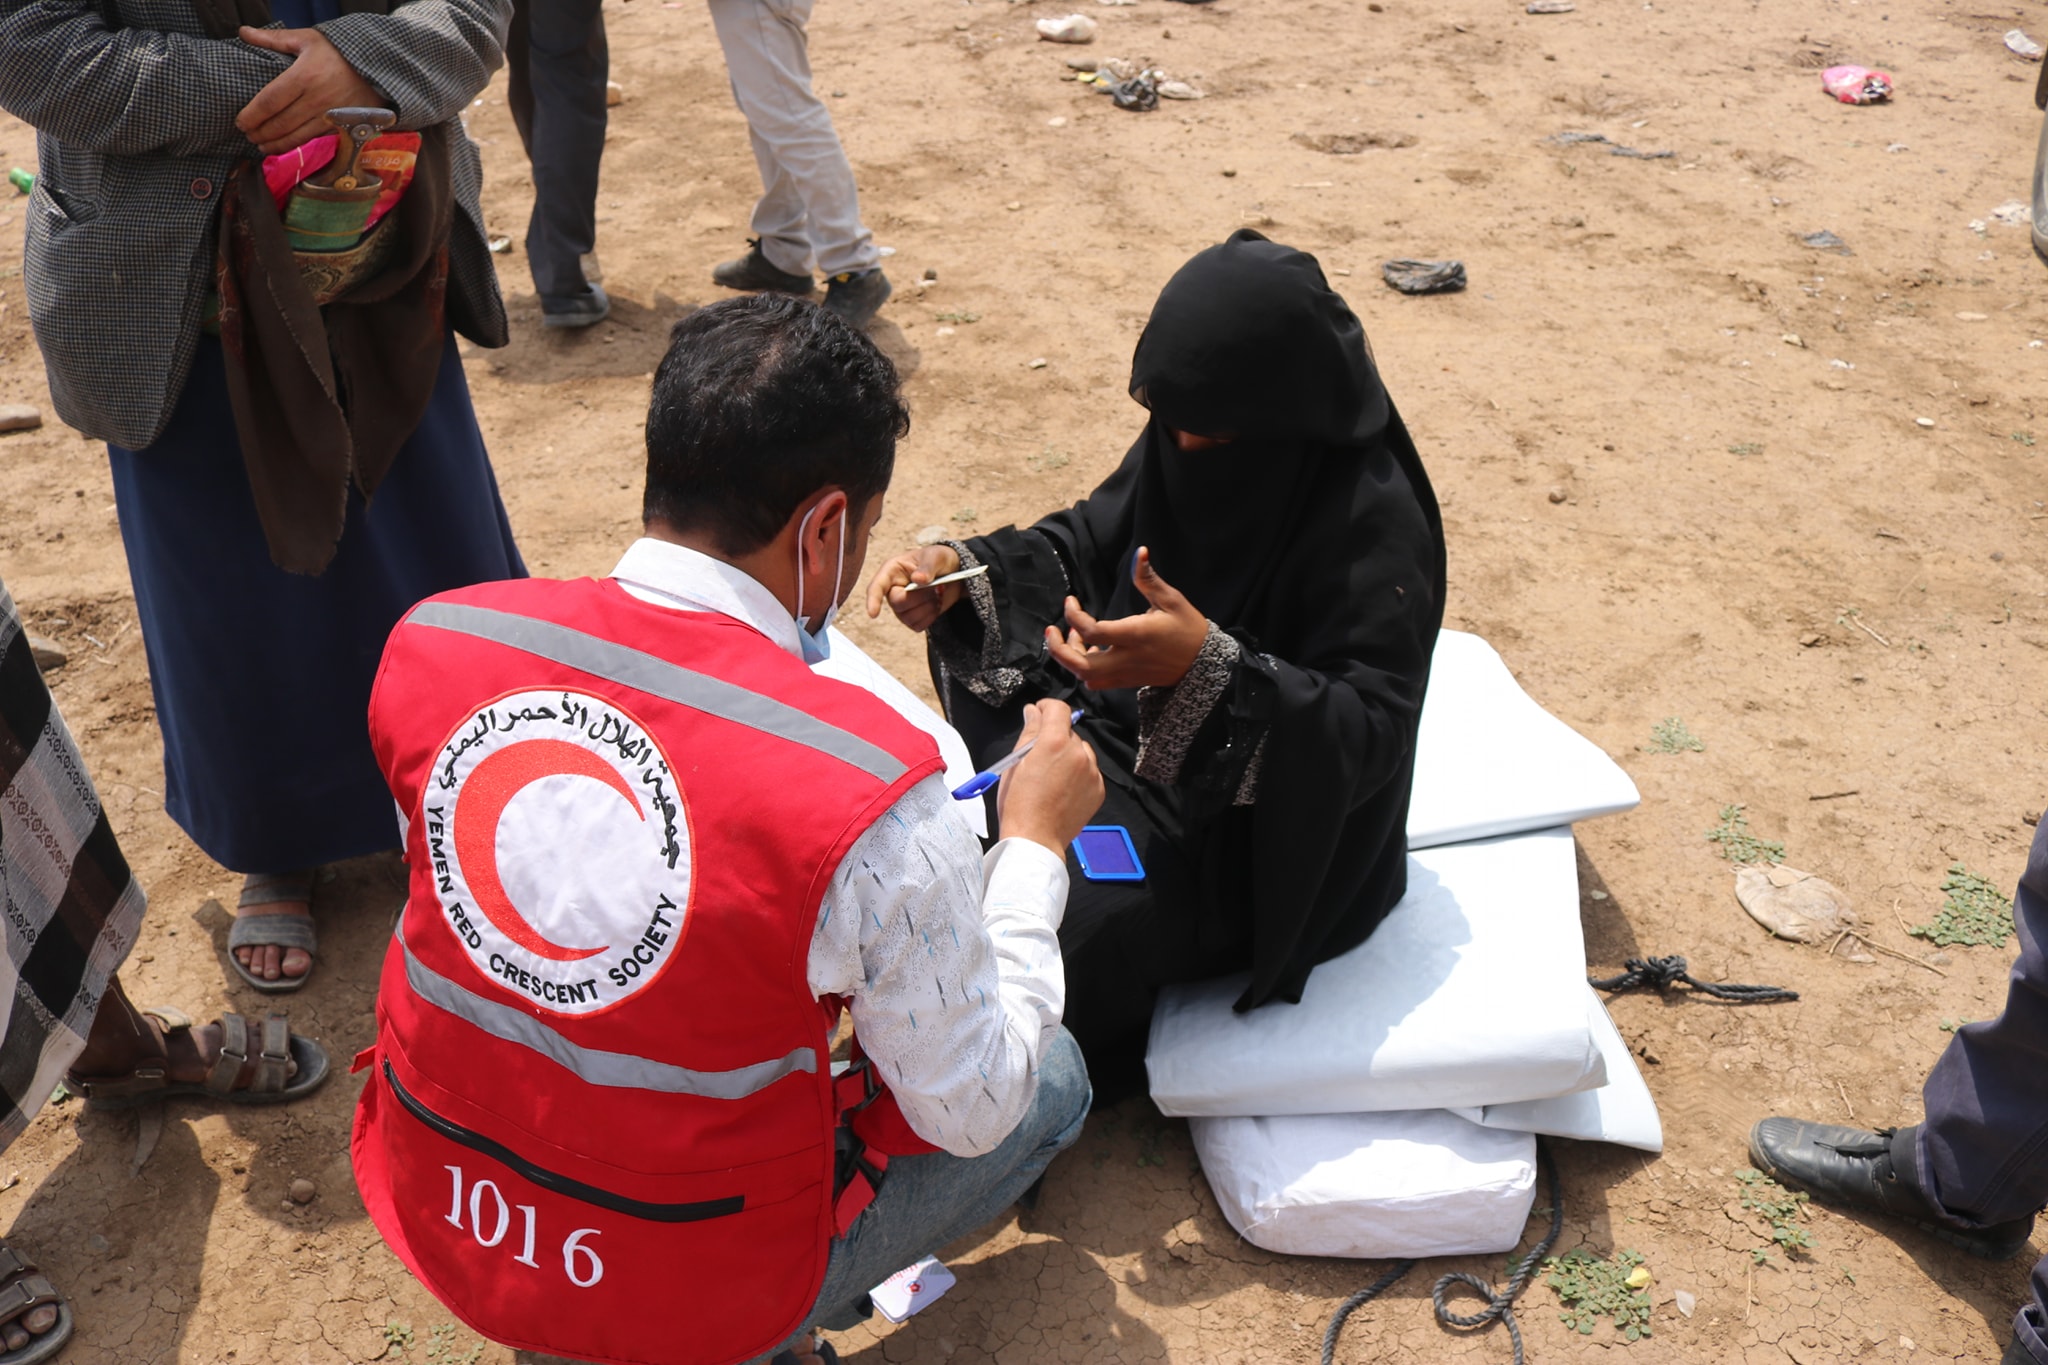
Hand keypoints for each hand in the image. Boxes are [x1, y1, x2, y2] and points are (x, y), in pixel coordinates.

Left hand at [236, 26, 381, 155]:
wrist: (377, 68)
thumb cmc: (339, 52)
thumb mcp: (307, 39)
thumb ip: (273, 38)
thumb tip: (244, 32)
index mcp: (304, 76)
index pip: (270, 101)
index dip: (252, 115)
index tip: (240, 122)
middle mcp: (316, 99)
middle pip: (280, 123)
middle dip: (260, 132)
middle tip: (248, 135)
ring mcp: (329, 115)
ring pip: (295, 136)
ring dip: (275, 144)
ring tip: (261, 145)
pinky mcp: (339, 126)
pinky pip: (312, 139)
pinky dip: (294, 146)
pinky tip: (283, 147)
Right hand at [864, 543, 963, 632]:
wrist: (953, 573)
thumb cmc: (939, 559)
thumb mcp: (936, 556)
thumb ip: (927, 567)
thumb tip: (918, 579)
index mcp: (892, 571)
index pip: (877, 587)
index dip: (873, 600)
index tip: (873, 614)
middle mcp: (893, 590)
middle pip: (897, 604)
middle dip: (920, 597)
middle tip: (936, 586)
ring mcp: (901, 606)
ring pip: (908, 618)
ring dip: (927, 607)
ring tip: (937, 593)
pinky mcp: (912, 618)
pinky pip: (918, 625)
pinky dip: (931, 616)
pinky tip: (936, 604)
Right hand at [995, 700, 1103, 853]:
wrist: (1035, 839)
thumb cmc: (1019, 804)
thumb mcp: (1016, 762)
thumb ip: (1029, 732)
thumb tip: (1033, 712)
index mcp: (1055, 743)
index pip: (1058, 709)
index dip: (1046, 707)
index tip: (1039, 713)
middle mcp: (1078, 754)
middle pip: (1068, 732)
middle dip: (1054, 738)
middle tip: (1038, 756)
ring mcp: (1091, 773)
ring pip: (1081, 751)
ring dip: (1068, 755)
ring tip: (1051, 777)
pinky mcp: (1098, 789)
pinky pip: (1089, 771)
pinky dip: (1078, 774)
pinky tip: (1061, 789)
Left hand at [1042, 547, 1207, 690]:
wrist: (1202, 664)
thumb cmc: (1187, 628)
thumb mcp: (1171, 600)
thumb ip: (1148, 578)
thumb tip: (1139, 552)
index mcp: (1135, 635)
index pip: (1092, 631)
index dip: (1073, 616)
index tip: (1071, 601)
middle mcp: (1126, 659)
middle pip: (1080, 665)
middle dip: (1058, 650)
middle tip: (1051, 630)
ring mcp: (1125, 674)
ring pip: (1085, 676)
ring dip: (1070, 659)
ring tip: (1071, 637)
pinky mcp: (1126, 682)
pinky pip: (1097, 682)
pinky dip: (1083, 669)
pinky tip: (1088, 650)